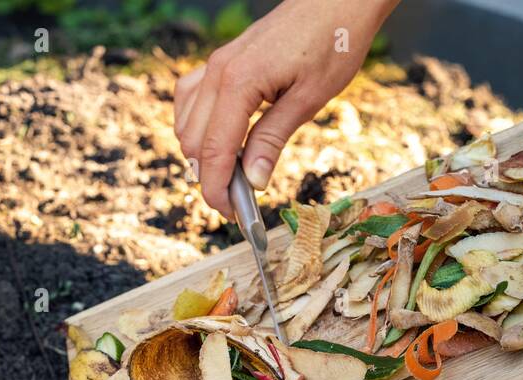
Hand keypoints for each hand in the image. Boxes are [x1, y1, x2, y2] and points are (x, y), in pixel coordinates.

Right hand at [174, 0, 399, 217]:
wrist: (337, 1)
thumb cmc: (332, 42)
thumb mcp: (309, 99)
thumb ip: (273, 139)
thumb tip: (252, 181)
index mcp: (239, 82)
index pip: (213, 150)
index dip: (217, 189)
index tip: (231, 214)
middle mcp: (218, 72)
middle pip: (193, 141)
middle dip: (209, 177)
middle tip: (238, 200)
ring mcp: (216, 64)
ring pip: (185, 123)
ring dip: (202, 153)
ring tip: (233, 172)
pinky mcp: (221, 61)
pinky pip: (191, 99)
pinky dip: (198, 126)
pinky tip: (221, 138)